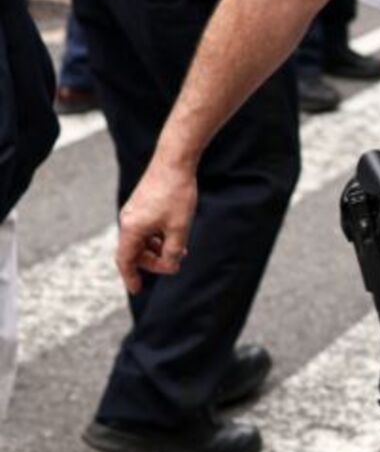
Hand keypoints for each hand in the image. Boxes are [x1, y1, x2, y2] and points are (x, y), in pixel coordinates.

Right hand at [114, 162, 197, 294]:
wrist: (174, 161)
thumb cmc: (176, 194)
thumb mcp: (179, 228)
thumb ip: (173, 251)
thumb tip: (170, 266)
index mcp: (131, 229)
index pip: (125, 261)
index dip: (131, 277)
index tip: (138, 290)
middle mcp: (127, 220)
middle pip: (135, 251)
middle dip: (153, 261)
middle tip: (174, 265)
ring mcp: (133, 211)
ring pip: (142, 239)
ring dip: (158, 248)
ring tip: (180, 250)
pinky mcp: (142, 204)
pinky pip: (146, 227)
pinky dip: (158, 235)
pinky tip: (176, 235)